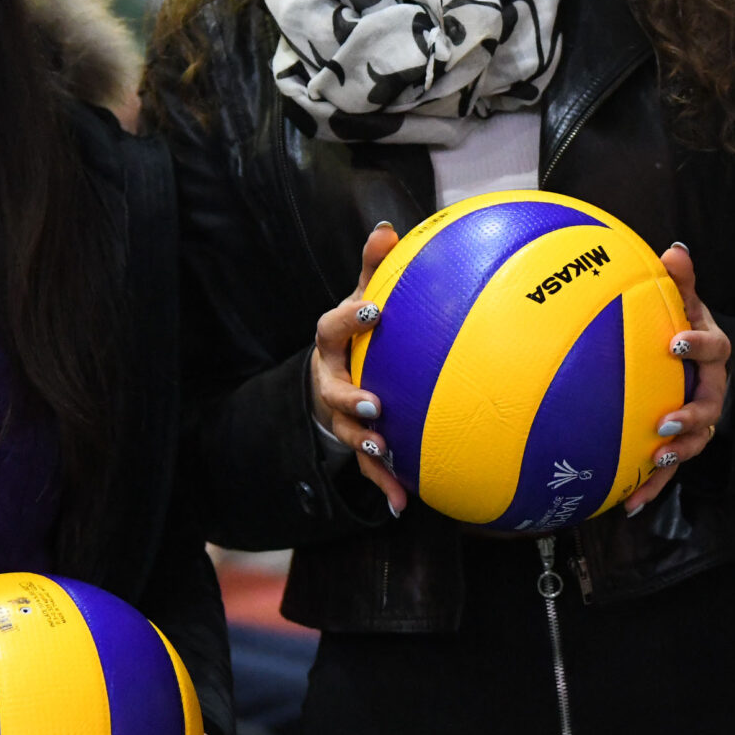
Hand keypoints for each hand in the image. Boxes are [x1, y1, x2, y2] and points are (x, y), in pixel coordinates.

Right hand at [311, 224, 406, 513]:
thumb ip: (375, 269)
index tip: (373, 310)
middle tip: (372, 402)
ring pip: (346, 431)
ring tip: (384, 451)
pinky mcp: (355, 440)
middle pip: (330, 389)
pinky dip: (386, 486)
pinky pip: (370, 467)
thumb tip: (388, 230)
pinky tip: (405, 504)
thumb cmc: (358, 331)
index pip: (332, 327)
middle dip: (348, 397)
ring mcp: (338, 413)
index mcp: (332, 342)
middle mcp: (329, 378)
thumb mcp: (363, 296)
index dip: (349, 319)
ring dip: (364, 443)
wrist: (333, 374)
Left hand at [623, 243, 729, 515]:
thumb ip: (678, 281)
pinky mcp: (679, 444)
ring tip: (654, 460)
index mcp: (711, 352)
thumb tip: (674, 249)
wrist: (688, 361)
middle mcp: (711, 389)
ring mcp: (698, 420)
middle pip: (711, 406)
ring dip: (677, 454)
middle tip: (666, 421)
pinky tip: (628, 504)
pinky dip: (651, 488)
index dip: (700, 346)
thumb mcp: (682, 301)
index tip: (677, 342)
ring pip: (696, 442)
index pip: (716, 348)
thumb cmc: (680, 324)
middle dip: (691, 417)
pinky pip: (669, 470)